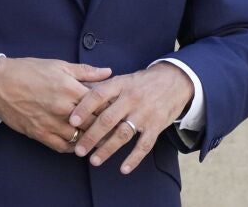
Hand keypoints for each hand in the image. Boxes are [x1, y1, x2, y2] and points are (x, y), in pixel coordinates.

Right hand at [0, 57, 111, 152]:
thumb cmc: (29, 71)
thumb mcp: (59, 65)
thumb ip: (85, 71)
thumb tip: (108, 72)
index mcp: (70, 88)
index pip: (100, 103)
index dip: (113, 109)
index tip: (123, 113)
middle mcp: (63, 108)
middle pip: (93, 124)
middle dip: (108, 128)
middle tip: (120, 131)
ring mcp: (51, 123)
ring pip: (80, 138)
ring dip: (93, 141)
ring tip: (105, 142)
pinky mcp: (39, 134)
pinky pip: (62, 147)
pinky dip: (74, 148)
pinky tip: (82, 146)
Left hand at [69, 62, 193, 172]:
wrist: (175, 80)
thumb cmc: (142, 82)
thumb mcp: (124, 79)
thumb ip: (103, 87)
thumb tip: (77, 92)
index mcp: (121, 84)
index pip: (99, 95)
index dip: (84, 108)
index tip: (71, 121)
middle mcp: (132, 98)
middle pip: (108, 119)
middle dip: (91, 136)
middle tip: (78, 150)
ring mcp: (145, 113)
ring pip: (123, 134)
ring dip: (107, 149)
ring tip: (94, 161)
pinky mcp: (157, 125)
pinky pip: (144, 145)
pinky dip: (134, 158)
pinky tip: (123, 169)